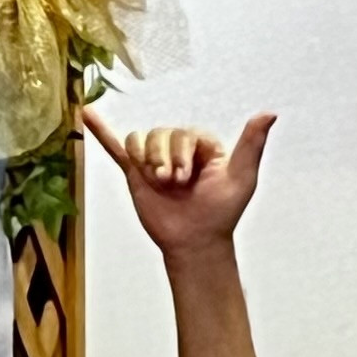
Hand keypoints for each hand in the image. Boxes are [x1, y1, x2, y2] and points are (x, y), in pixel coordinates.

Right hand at [92, 112, 269, 258]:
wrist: (195, 244)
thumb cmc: (221, 214)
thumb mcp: (241, 178)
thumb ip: (252, 145)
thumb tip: (269, 113)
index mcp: (201, 145)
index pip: (184, 132)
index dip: (183, 153)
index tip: (189, 179)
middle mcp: (177, 148)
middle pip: (160, 133)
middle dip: (164, 160)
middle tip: (174, 185)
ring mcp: (155, 160)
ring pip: (140, 140)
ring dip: (147, 160)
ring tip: (158, 183)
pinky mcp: (136, 173)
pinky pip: (117, 146)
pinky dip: (102, 131)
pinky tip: (87, 114)